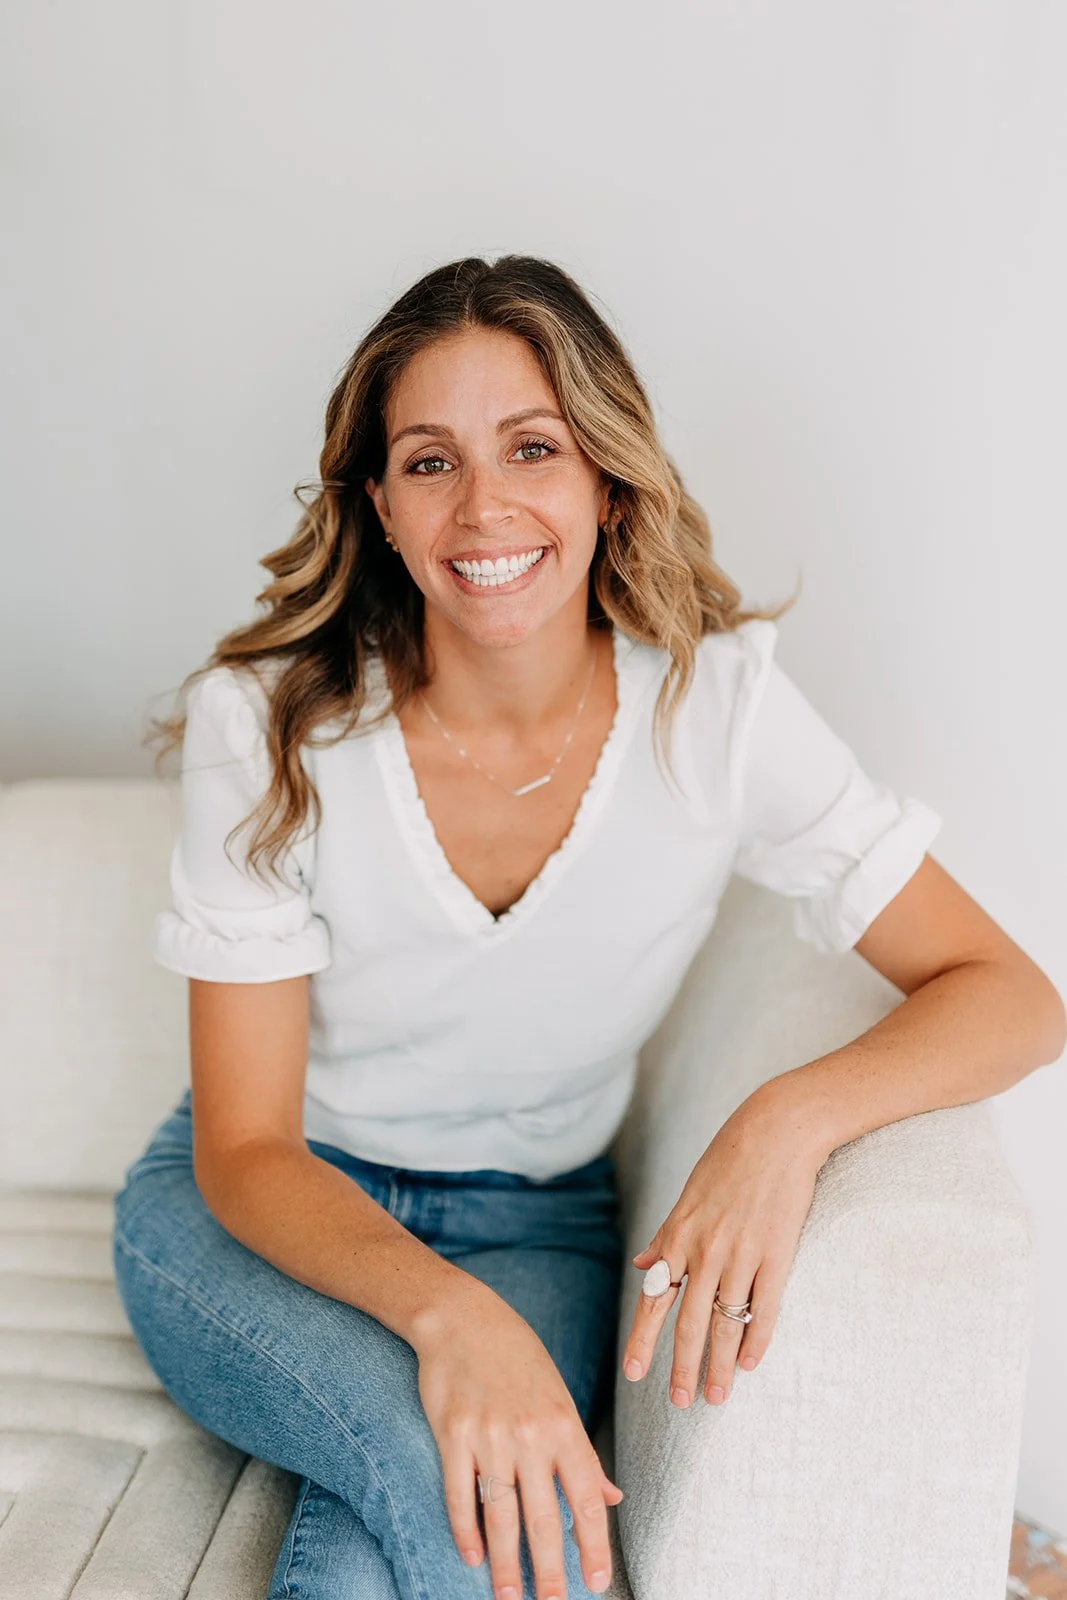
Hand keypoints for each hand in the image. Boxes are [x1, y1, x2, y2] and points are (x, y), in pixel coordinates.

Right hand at [413, 1289, 622, 1599]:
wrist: (463, 1317)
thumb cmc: (517, 1357)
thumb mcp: (560, 1397)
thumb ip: (582, 1453)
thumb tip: (612, 1497)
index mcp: (563, 1424)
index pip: (587, 1497)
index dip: (594, 1544)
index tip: (597, 1581)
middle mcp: (531, 1434)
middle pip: (544, 1517)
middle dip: (551, 1571)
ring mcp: (490, 1435)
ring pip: (501, 1515)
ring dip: (506, 1564)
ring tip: (510, 1598)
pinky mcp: (452, 1433)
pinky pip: (459, 1493)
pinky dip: (465, 1530)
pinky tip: (471, 1557)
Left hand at [621, 1088, 828, 1406]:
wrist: (775, 1132)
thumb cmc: (729, 1160)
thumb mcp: (687, 1197)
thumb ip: (666, 1237)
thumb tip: (643, 1263)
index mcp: (679, 1237)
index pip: (655, 1299)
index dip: (643, 1339)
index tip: (634, 1374)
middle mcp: (705, 1251)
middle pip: (689, 1323)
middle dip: (682, 1367)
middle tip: (680, 1403)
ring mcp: (742, 1255)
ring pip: (725, 1322)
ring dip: (719, 1365)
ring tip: (716, 1396)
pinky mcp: (777, 1254)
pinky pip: (764, 1307)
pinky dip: (757, 1338)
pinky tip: (750, 1363)